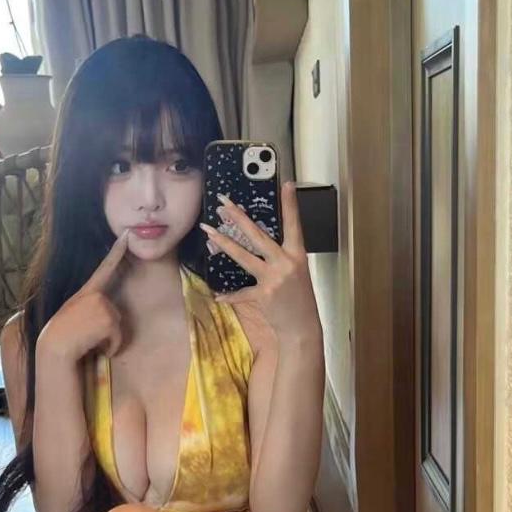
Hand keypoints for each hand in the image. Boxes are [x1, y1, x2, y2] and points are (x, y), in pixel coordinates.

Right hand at [37, 227, 130, 362]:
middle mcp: (95, 294)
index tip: (126, 236)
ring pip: (117, 325)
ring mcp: (102, 305)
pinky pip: (118, 338)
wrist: (54, 347)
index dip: (116, 251)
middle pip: (115, 313)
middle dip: (107, 329)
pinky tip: (95, 348)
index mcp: (85, 292)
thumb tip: (103, 314)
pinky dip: (111, 347)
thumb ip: (87, 307)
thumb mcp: (72, 314)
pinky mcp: (109, 319)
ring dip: (108, 339)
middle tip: (86, 335)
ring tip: (88, 341)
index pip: (104, 268)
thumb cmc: (61, 337)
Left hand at [199, 180, 321, 342]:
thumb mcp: (297, 272)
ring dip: (224, 243)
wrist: (302, 327)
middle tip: (225, 203)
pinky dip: (229, 295)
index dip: (290, 204)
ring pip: (244, 256)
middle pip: (259, 236)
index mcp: (297, 255)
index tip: (287, 184)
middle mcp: (285, 263)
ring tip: (209, 230)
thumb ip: (282, 257)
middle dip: (240, 218)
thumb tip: (262, 243)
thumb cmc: (300, 298)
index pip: (294, 224)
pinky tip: (217, 295)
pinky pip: (241, 292)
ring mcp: (273, 279)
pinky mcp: (263, 295)